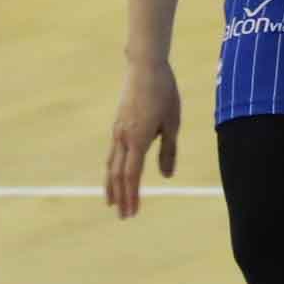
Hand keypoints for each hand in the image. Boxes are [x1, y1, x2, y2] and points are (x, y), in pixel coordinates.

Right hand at [105, 58, 180, 217]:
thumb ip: (168, 150)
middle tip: (123, 216)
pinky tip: (115, 174)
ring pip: (112, 164)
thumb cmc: (164, 93)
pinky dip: (113, 169)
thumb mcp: (172, 122)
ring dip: (112, 185)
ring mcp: (118, 130)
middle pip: (118, 174)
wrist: (145, 67)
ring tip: (112, 201)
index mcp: (138, 139)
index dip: (132, 196)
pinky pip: (113, 152)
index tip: (132, 212)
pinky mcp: (118, 124)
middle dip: (121, 196)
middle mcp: (123, 137)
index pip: (132, 175)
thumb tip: (166, 176)